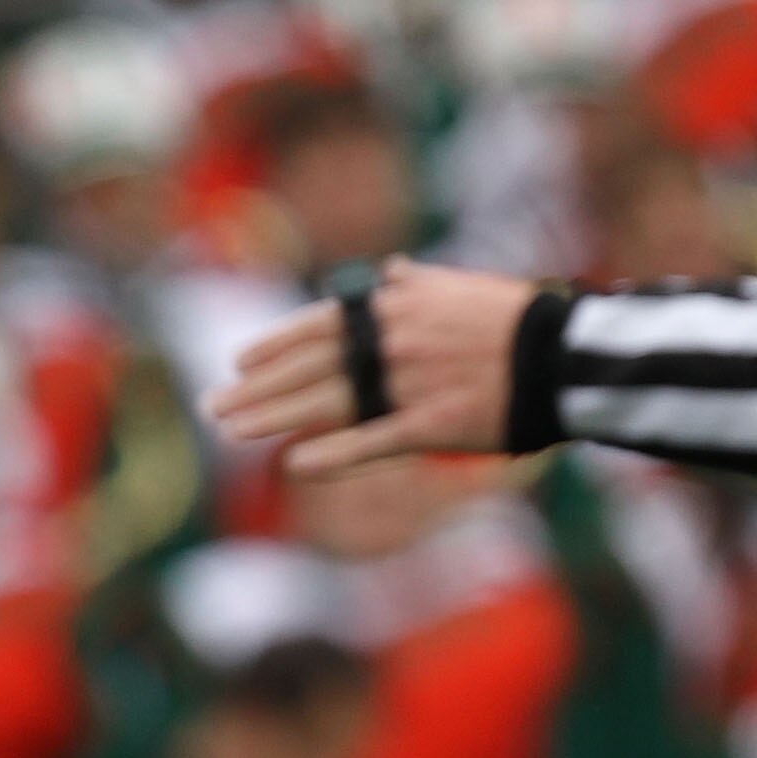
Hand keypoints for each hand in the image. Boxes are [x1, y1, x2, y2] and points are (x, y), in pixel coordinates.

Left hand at [206, 256, 537, 476]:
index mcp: (398, 305)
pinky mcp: (432, 424)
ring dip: (273, 416)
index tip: (237, 360)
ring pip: (326, 402)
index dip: (273, 345)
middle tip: (213, 405)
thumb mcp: (461, 287)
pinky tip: (294, 462)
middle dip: (255, 388)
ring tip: (231, 430)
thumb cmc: (516, 320)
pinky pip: (370, 441)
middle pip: (309, 367)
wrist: (569, 352)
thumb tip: (388, 271)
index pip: (319, 325)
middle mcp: (395, 341)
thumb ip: (416, 285)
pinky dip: (331, 452)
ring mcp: (411, 384)